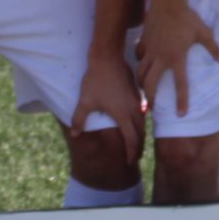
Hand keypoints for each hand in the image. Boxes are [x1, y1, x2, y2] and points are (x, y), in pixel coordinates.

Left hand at [69, 50, 145, 164]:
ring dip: (141, 134)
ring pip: (143, 122)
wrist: (107, 57)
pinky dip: (140, 122)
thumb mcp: (85, 101)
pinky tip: (135, 122)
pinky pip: (142, 112)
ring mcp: (136, 100)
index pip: (131, 140)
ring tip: (137, 142)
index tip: (129, 162)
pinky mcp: (136, 93)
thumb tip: (75, 135)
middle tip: (135, 157)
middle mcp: (133, 109)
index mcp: (123, 115)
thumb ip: (80, 119)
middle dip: (139, 147)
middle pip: (141, 133)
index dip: (131, 153)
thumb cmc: (95, 80)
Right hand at [136, 0, 218, 116]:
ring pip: (140, 72)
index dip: (181, 100)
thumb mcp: (204, 33)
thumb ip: (214, 49)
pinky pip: (138, 56)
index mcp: (176, 58)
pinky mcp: (143, 41)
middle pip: (151, 83)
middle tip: (153, 108)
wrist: (168, 2)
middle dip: (150, 98)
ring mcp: (150, 50)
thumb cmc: (187, 18)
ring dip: (142, 83)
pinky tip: (142, 64)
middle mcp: (161, 57)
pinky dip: (139, 62)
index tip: (181, 114)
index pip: (180, 84)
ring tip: (144, 90)